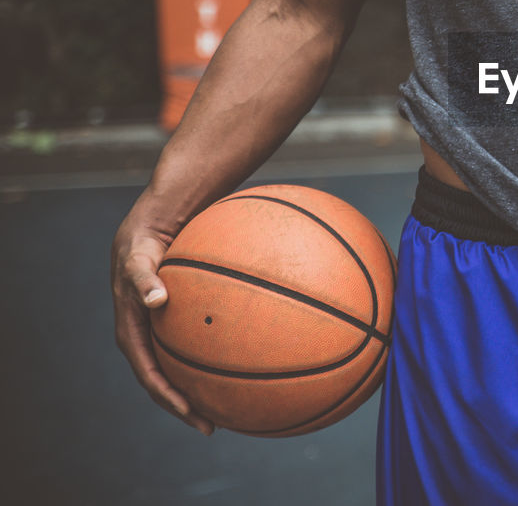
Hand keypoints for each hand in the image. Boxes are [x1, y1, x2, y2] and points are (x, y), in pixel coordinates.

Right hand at [110, 204, 213, 435]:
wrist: (146, 231)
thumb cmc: (141, 248)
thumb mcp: (137, 262)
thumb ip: (144, 280)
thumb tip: (156, 301)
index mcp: (133, 336)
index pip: (150, 377)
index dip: (169, 399)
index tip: (191, 414)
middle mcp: (147, 340)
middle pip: (167, 382)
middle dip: (187, 406)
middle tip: (212, 425)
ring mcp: (162, 333)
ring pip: (182, 369)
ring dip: (201, 388)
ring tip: (230, 407)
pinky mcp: (177, 323)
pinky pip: (196, 346)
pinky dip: (214, 359)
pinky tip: (244, 363)